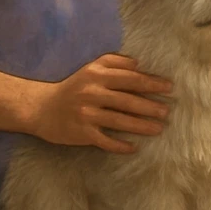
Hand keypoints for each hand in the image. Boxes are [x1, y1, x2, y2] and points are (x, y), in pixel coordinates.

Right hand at [29, 53, 172, 153]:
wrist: (41, 108)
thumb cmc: (72, 87)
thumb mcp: (90, 68)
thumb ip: (114, 61)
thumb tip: (139, 63)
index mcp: (97, 75)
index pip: (129, 78)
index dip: (151, 83)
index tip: (168, 87)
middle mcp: (92, 93)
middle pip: (127, 100)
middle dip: (150, 106)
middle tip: (167, 111)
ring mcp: (87, 114)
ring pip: (119, 121)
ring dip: (141, 126)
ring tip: (159, 129)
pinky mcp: (82, 132)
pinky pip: (105, 141)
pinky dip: (120, 145)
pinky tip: (134, 147)